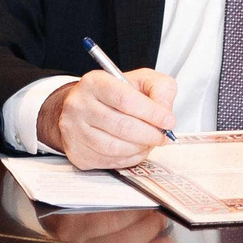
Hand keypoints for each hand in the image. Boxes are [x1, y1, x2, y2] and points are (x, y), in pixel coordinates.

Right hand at [40, 69, 176, 171]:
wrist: (86, 108)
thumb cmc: (114, 95)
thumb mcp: (141, 80)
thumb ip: (159, 89)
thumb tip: (165, 112)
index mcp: (95, 83)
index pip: (125, 99)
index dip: (151, 113)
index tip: (168, 121)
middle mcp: (79, 106)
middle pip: (122, 126)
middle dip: (150, 134)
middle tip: (163, 136)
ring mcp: (74, 131)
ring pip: (115, 147)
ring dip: (140, 148)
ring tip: (149, 141)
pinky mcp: (78, 152)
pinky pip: (109, 161)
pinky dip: (129, 158)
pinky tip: (135, 149)